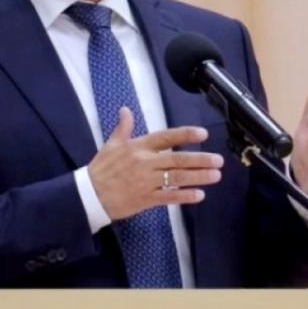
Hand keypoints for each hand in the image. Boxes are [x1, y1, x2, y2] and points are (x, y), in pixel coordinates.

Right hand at [88, 107, 223, 220]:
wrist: (89, 195)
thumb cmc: (101, 169)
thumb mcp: (110, 145)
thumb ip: (123, 128)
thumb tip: (126, 109)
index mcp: (138, 147)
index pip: (165, 137)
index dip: (185, 135)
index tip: (203, 134)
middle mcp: (145, 162)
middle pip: (177, 159)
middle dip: (200, 160)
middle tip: (218, 160)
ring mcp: (146, 182)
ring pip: (176, 178)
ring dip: (198, 177)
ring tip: (215, 176)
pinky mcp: (145, 199)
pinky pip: (168, 197)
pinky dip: (184, 196)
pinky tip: (199, 195)